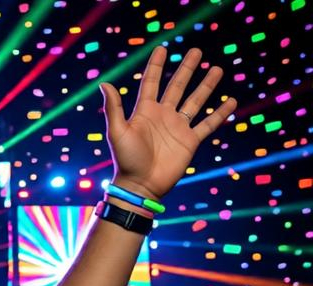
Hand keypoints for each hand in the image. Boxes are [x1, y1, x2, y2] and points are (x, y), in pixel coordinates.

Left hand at [100, 46, 235, 200]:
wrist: (141, 186)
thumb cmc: (126, 160)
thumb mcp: (117, 132)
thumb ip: (114, 108)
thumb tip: (104, 84)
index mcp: (144, 112)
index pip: (151, 83)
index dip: (156, 66)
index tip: (163, 49)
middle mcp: (163, 116)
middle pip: (177, 87)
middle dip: (187, 69)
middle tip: (197, 51)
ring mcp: (177, 128)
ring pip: (195, 101)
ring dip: (206, 86)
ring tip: (216, 69)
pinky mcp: (190, 141)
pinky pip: (208, 124)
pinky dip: (220, 113)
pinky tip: (230, 101)